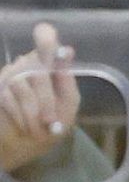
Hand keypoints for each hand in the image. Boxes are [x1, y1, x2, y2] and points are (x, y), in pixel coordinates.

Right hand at [0, 24, 79, 177]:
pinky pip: (8, 97)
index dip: (45, 36)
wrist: (24, 145)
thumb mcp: (67, 107)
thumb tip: (67, 51)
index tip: (48, 39)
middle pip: (37, 68)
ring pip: (22, 85)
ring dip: (32, 112)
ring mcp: (10, 73)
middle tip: (51, 122)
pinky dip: (20, 116)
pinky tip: (25, 127)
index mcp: (49, 65)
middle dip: (46, 101)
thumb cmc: (50, 124)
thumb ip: (67, 82)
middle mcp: (27, 64)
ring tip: (38, 129)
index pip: (45, 37)